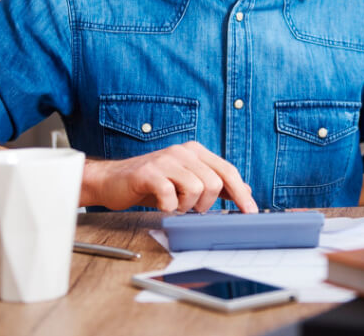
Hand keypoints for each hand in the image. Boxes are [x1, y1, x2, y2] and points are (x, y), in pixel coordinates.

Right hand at [80, 141, 258, 212]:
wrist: (113, 180)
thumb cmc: (152, 183)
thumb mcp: (186, 180)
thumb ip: (214, 183)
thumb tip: (244, 190)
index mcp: (196, 151)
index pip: (228, 170)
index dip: (241, 193)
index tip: (250, 212)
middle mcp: (183, 151)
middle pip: (215, 182)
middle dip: (206, 204)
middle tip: (191, 208)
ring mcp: (166, 160)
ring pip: (197, 189)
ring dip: (187, 206)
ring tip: (174, 204)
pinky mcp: (149, 173)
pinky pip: (171, 196)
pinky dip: (169, 207)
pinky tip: (163, 205)